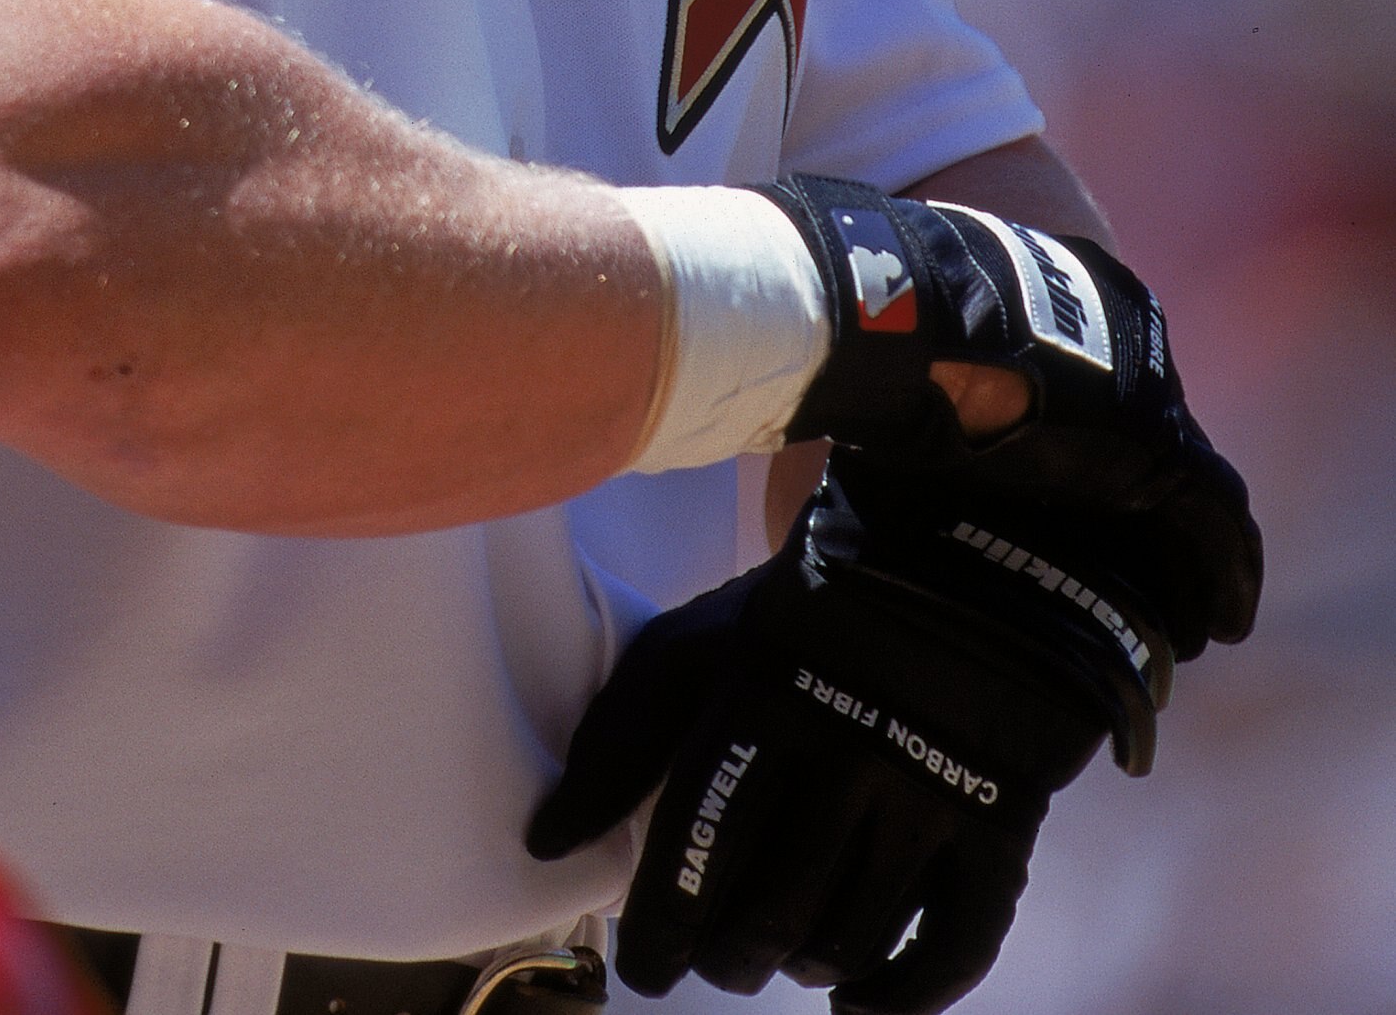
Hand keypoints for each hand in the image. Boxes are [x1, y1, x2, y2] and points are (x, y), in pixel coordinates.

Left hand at [526, 468, 1167, 1014]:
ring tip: (781, 950)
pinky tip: (857, 996)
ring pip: (847, 940)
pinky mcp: (999, 831)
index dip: (660, 930)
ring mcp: (929, 799)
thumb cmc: (799, 619)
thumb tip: (547, 842)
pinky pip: (951, 952)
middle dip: (727, 956)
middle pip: (770, 915)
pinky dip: (899, 994)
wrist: (954, 572)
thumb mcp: (695, 647)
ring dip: (801, 966)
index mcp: (761, 704)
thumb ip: (618, 739)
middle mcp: (845, 757)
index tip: (646, 966)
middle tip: (714, 957)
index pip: (696, 851)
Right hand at [761, 178, 1262, 657]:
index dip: (1102, 458)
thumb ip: (909, 392)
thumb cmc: (879, 324)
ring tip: (1186, 613)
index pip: (1102, 390)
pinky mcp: (1163, 445)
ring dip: (1192, 548)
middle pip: (1155, 435)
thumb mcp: (908, 347)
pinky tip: (1223, 621)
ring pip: (1193, 484)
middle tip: (1139, 569)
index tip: (1089, 508)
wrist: (899, 307)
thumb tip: (827, 464)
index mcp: (1060, 293)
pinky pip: (1217, 524)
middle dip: (1150, 506)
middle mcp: (1123, 330)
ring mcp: (1150, 386)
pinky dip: (1225, 574)